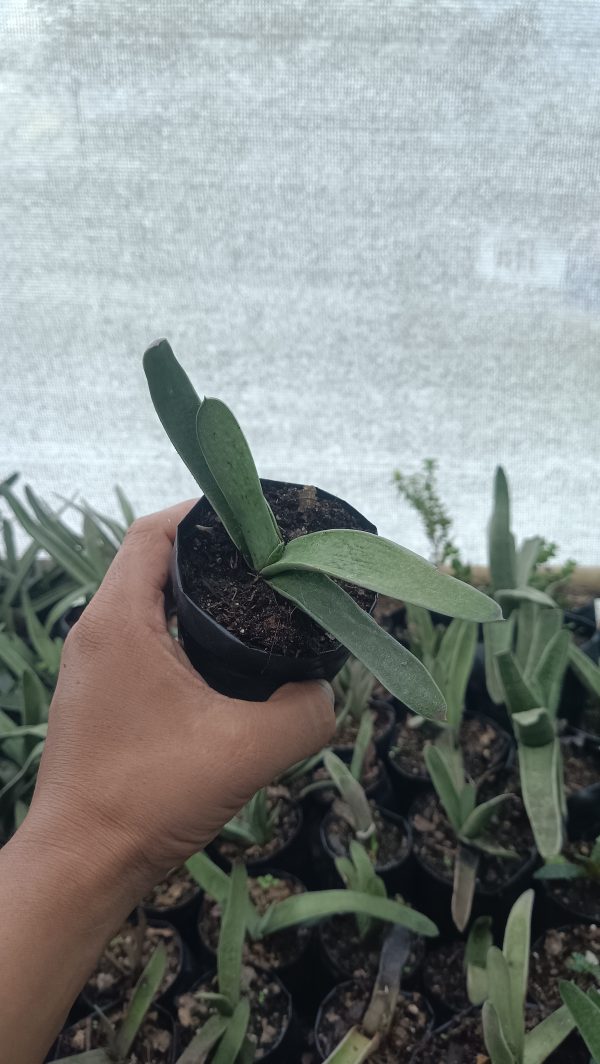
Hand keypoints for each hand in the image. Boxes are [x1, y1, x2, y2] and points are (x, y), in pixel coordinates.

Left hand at [27, 501, 334, 899]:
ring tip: (256, 602)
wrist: (82, 865)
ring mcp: (93, 663)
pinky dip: (181, 628)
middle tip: (269, 561)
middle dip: (211, 552)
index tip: (257, 520)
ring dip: (196, 592)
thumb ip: (307, 713)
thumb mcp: (247, 751)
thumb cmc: (150, 798)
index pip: (155, 532)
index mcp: (119, 620)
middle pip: (153, 559)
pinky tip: (224, 658)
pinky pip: (143, 635)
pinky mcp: (100, 692)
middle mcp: (97, 630)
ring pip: (148, 598)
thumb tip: (327, 690)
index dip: (205, 513)